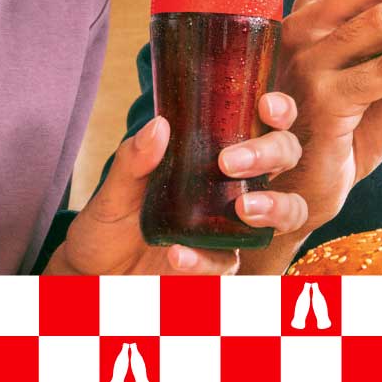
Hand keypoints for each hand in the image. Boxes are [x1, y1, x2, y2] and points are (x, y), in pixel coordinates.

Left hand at [45, 93, 306, 274]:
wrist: (93, 275)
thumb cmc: (113, 222)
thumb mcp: (116, 187)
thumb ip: (135, 159)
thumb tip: (159, 125)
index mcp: (219, 153)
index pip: (265, 124)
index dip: (280, 112)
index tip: (266, 107)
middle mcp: (237, 186)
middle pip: (286, 157)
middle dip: (271, 153)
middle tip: (232, 161)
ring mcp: (235, 226)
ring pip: (288, 210)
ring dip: (276, 205)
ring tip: (244, 208)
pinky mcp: (219, 265)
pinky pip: (229, 262)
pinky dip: (205, 259)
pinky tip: (178, 254)